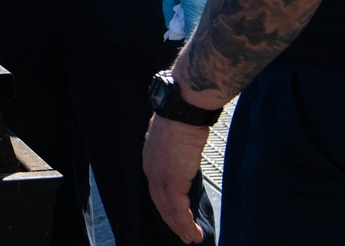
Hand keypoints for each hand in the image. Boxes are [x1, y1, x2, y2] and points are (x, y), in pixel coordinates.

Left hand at [143, 114, 209, 243]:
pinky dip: (186, 225)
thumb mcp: (173, 136)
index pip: (156, 188)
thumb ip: (174, 150)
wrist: (183, 110)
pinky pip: (179, 210)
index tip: (174, 215)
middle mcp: (151, 169)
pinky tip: (194, 233)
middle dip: (172, 221)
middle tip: (183, 234)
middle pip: (159, 203)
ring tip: (191, 238)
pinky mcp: (173, 181)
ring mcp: (160, 176)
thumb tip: (183, 154)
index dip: (165, 204)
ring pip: (168, 210)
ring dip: (181, 228)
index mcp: (150, 158)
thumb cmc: (182, 117)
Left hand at [162, 0, 224, 37]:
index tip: (180, 32)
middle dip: (192, 27)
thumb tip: (170, 24)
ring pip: (209, 19)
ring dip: (200, 18)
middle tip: (184, 18)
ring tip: (193, 5)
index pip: (192, 32)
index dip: (185, 35)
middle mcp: (209, 8)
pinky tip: (201, 0)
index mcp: (194, 8)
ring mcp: (218, 3)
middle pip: (202, 28)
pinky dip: (208, 9)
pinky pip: (215, 9)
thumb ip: (168, 9)